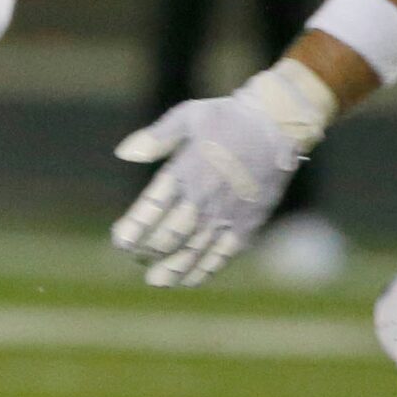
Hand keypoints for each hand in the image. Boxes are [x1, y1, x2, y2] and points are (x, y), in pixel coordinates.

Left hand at [110, 64, 330, 286]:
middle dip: (148, 250)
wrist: (276, 126)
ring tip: (155, 280)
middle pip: (169, 235)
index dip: (133, 228)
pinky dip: (203, 270)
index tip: (119, 241)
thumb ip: (156, 138)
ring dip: (171, 268)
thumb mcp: (188, 116)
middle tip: (136, 257)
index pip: (151, 208)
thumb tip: (123, 153)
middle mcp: (204, 198)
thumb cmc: (227, 119)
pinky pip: (222, 255)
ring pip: (193, 251)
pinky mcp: (247, 225)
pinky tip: (188, 280)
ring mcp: (226, 215)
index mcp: (185, 171)